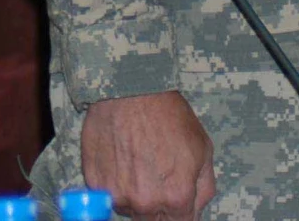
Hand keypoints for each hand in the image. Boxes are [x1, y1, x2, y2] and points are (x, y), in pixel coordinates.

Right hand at [80, 90, 215, 220]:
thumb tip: (195, 210)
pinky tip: (121, 157)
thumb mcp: (203, 148)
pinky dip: (114, 182)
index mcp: (176, 198)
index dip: (180, 211)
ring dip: (134, 195)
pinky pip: (107, 195)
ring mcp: (117, 195)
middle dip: (158, 205)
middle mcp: (145, 203)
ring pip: (129, 209)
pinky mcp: (95, 183)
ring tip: (137, 162)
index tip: (176, 197)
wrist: (131, 89)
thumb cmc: (168, 114)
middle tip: (156, 175)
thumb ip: (204, 189)